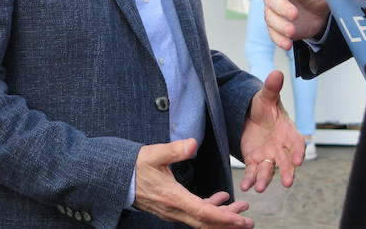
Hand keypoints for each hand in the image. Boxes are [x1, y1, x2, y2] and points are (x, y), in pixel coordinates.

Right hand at [134, 139, 251, 227]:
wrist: (116, 178)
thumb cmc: (133, 166)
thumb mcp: (154, 154)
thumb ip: (175, 150)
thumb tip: (193, 144)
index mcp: (173, 197)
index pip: (204, 213)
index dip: (225, 218)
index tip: (243, 220)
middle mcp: (174, 209)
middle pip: (207, 222)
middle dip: (229, 222)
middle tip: (248, 219)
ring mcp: (172, 211)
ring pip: (201, 219)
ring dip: (221, 216)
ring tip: (239, 208)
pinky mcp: (170, 208)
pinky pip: (194, 214)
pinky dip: (209, 209)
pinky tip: (219, 199)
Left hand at [238, 70, 304, 192]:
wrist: (250, 115)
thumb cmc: (262, 106)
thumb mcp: (264, 96)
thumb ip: (271, 88)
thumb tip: (276, 72)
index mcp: (288, 132)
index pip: (297, 143)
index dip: (299, 151)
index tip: (299, 160)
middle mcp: (281, 148)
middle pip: (286, 162)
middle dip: (287, 172)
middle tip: (288, 182)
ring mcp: (268, 156)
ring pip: (269, 170)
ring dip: (265, 179)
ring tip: (260, 187)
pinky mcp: (255, 160)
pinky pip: (254, 172)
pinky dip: (251, 179)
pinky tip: (246, 186)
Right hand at [263, 0, 350, 49]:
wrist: (317, 11)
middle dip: (281, 7)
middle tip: (294, 14)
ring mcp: (274, 12)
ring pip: (270, 17)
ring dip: (279, 25)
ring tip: (292, 31)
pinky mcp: (276, 27)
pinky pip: (273, 33)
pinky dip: (278, 39)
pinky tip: (287, 44)